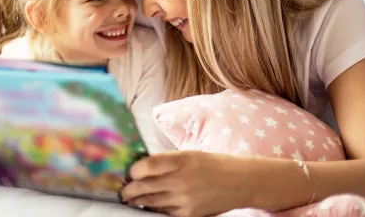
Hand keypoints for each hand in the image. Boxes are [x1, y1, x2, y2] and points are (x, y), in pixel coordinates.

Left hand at [120, 151, 252, 216]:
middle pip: (144, 186)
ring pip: (151, 202)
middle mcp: (181, 180)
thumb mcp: (190, 154)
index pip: (147, 166)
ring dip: (137, 200)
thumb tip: (143, 167)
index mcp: (181, 160)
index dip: (133, 170)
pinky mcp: (189, 215)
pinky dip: (154, 210)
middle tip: (122, 189)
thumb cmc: (214, 164)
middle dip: (129, 189)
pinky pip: (164, 213)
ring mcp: (185, 200)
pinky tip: (148, 206)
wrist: (241, 182)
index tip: (130, 171)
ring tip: (129, 198)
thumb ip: (167, 161)